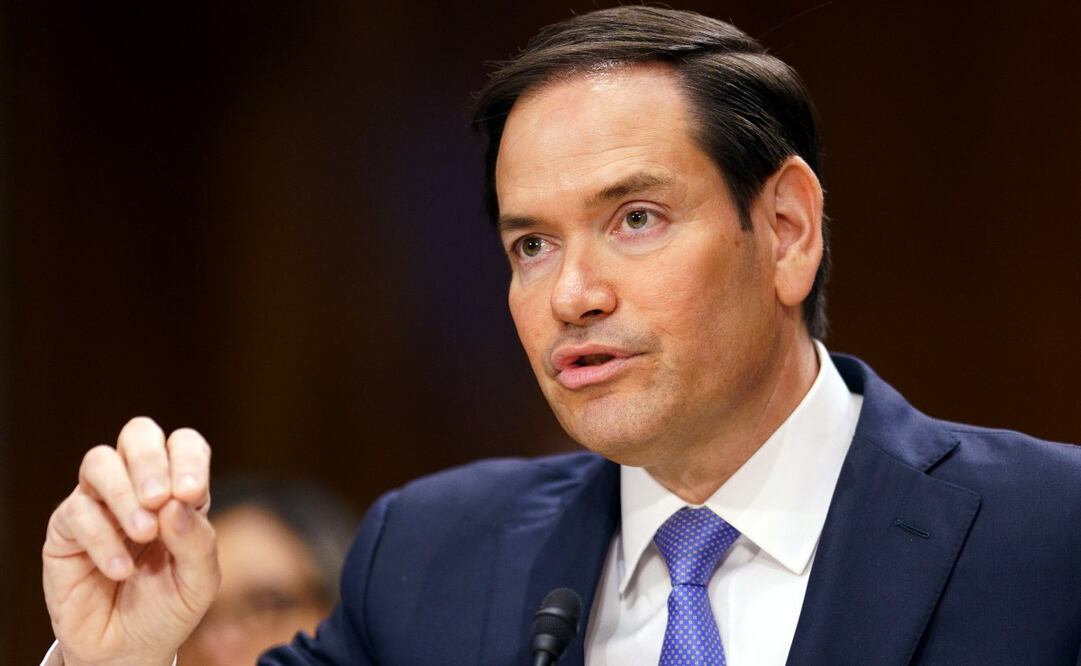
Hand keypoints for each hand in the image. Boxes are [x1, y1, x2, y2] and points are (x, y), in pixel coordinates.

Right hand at [42, 417, 220, 665]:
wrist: (130, 649)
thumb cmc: (169, 607)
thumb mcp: (200, 580)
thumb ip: (197, 540)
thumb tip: (176, 504)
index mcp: (178, 490)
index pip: (184, 445)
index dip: (188, 459)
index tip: (191, 493)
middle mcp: (138, 487)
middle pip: (138, 434)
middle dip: (151, 460)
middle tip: (161, 498)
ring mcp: (100, 504)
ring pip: (100, 461)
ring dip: (124, 493)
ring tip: (143, 534)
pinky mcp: (66, 530)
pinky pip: (77, 511)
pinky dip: (102, 539)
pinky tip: (121, 570)